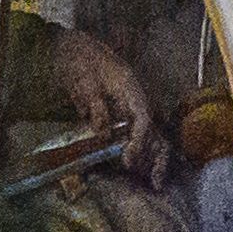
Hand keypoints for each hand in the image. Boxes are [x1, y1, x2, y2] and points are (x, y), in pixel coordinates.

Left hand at [55, 35, 160, 171]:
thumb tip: (103, 132)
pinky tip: (136, 169)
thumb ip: (95, 107)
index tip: (128, 162)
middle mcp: (137, 99)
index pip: (143, 120)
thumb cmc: (80, 61)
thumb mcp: (84, 82)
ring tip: (154, 182)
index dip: (139, 143)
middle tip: (156, 183)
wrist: (75, 48)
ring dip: (151, 159)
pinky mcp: (124, 114)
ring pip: (151, 136)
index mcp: (132, 89)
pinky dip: (139, 153)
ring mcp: (132, 107)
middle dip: (157, 157)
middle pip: (155, 131)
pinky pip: (137, 136)